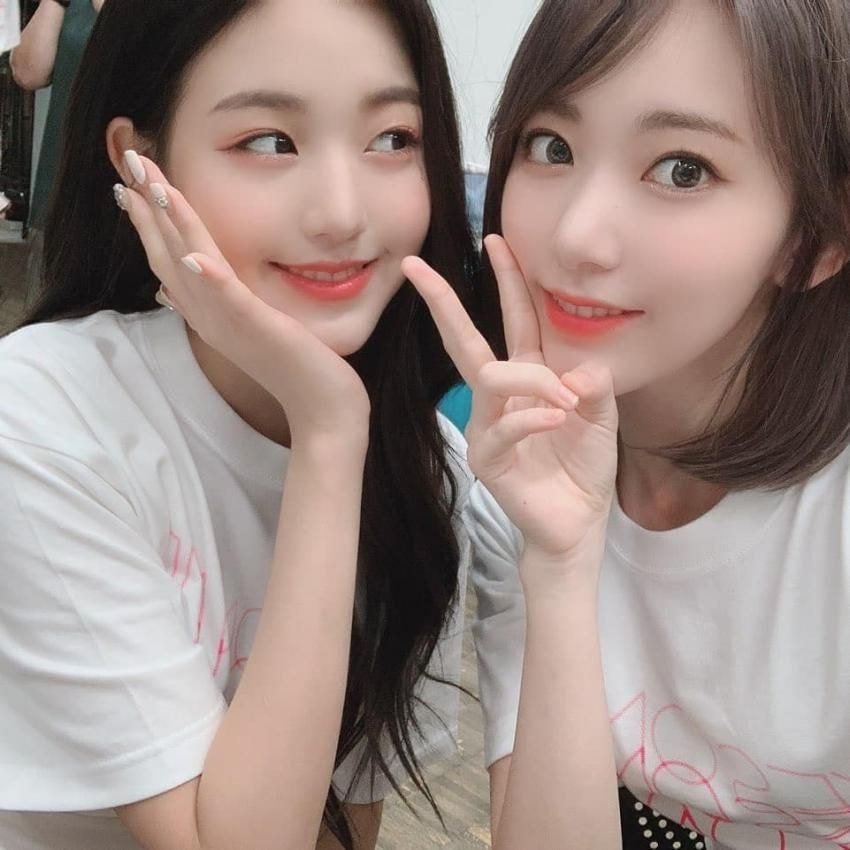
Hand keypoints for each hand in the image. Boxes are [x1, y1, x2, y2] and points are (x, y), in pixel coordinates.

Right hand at [115, 153, 370, 443]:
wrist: (322, 408)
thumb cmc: (294, 367)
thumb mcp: (248, 328)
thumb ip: (216, 304)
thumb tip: (172, 289)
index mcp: (208, 314)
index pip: (167, 260)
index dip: (147, 222)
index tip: (132, 185)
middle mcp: (210, 318)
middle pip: (167, 256)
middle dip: (148, 208)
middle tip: (130, 163)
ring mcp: (230, 324)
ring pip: (191, 266)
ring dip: (170, 226)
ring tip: (152, 186)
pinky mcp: (257, 328)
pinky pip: (229, 299)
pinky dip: (210, 276)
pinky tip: (194, 253)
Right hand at [402, 235, 617, 565]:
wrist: (578, 523)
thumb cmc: (584, 467)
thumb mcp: (603, 416)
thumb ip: (595, 384)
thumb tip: (576, 367)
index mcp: (528, 378)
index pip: (514, 319)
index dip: (507, 280)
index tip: (495, 239)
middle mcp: (500, 396)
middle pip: (466, 340)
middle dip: (444, 301)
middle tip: (416, 266)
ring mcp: (487, 427)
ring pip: (490, 378)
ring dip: (534, 381)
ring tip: (570, 401)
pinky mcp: (487, 458)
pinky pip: (503, 427)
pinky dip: (533, 417)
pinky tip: (559, 419)